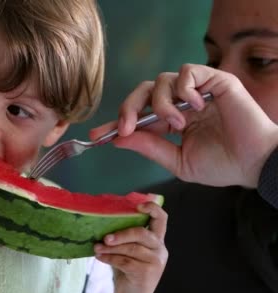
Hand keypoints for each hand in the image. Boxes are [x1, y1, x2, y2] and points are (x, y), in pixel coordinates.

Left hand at [91, 64, 277, 187]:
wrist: (253, 165)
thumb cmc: (221, 165)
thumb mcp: (177, 160)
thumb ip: (149, 147)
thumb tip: (118, 139)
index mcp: (170, 122)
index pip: (137, 115)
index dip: (116, 122)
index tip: (96, 135)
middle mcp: (180, 103)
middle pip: (143, 91)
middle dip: (128, 108)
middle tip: (125, 127)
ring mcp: (196, 91)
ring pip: (162, 81)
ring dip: (162, 104)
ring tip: (177, 125)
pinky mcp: (215, 81)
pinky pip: (189, 71)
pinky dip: (184, 88)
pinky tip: (192, 107)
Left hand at [94, 202, 167, 292]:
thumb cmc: (128, 269)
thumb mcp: (128, 250)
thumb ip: (124, 238)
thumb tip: (102, 222)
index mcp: (156, 239)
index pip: (161, 219)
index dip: (152, 209)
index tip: (137, 206)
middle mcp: (160, 249)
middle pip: (142, 233)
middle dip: (121, 234)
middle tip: (105, 238)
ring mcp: (156, 262)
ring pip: (131, 249)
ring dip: (110, 248)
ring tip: (97, 248)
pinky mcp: (147, 273)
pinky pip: (125, 261)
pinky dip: (109, 258)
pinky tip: (100, 257)